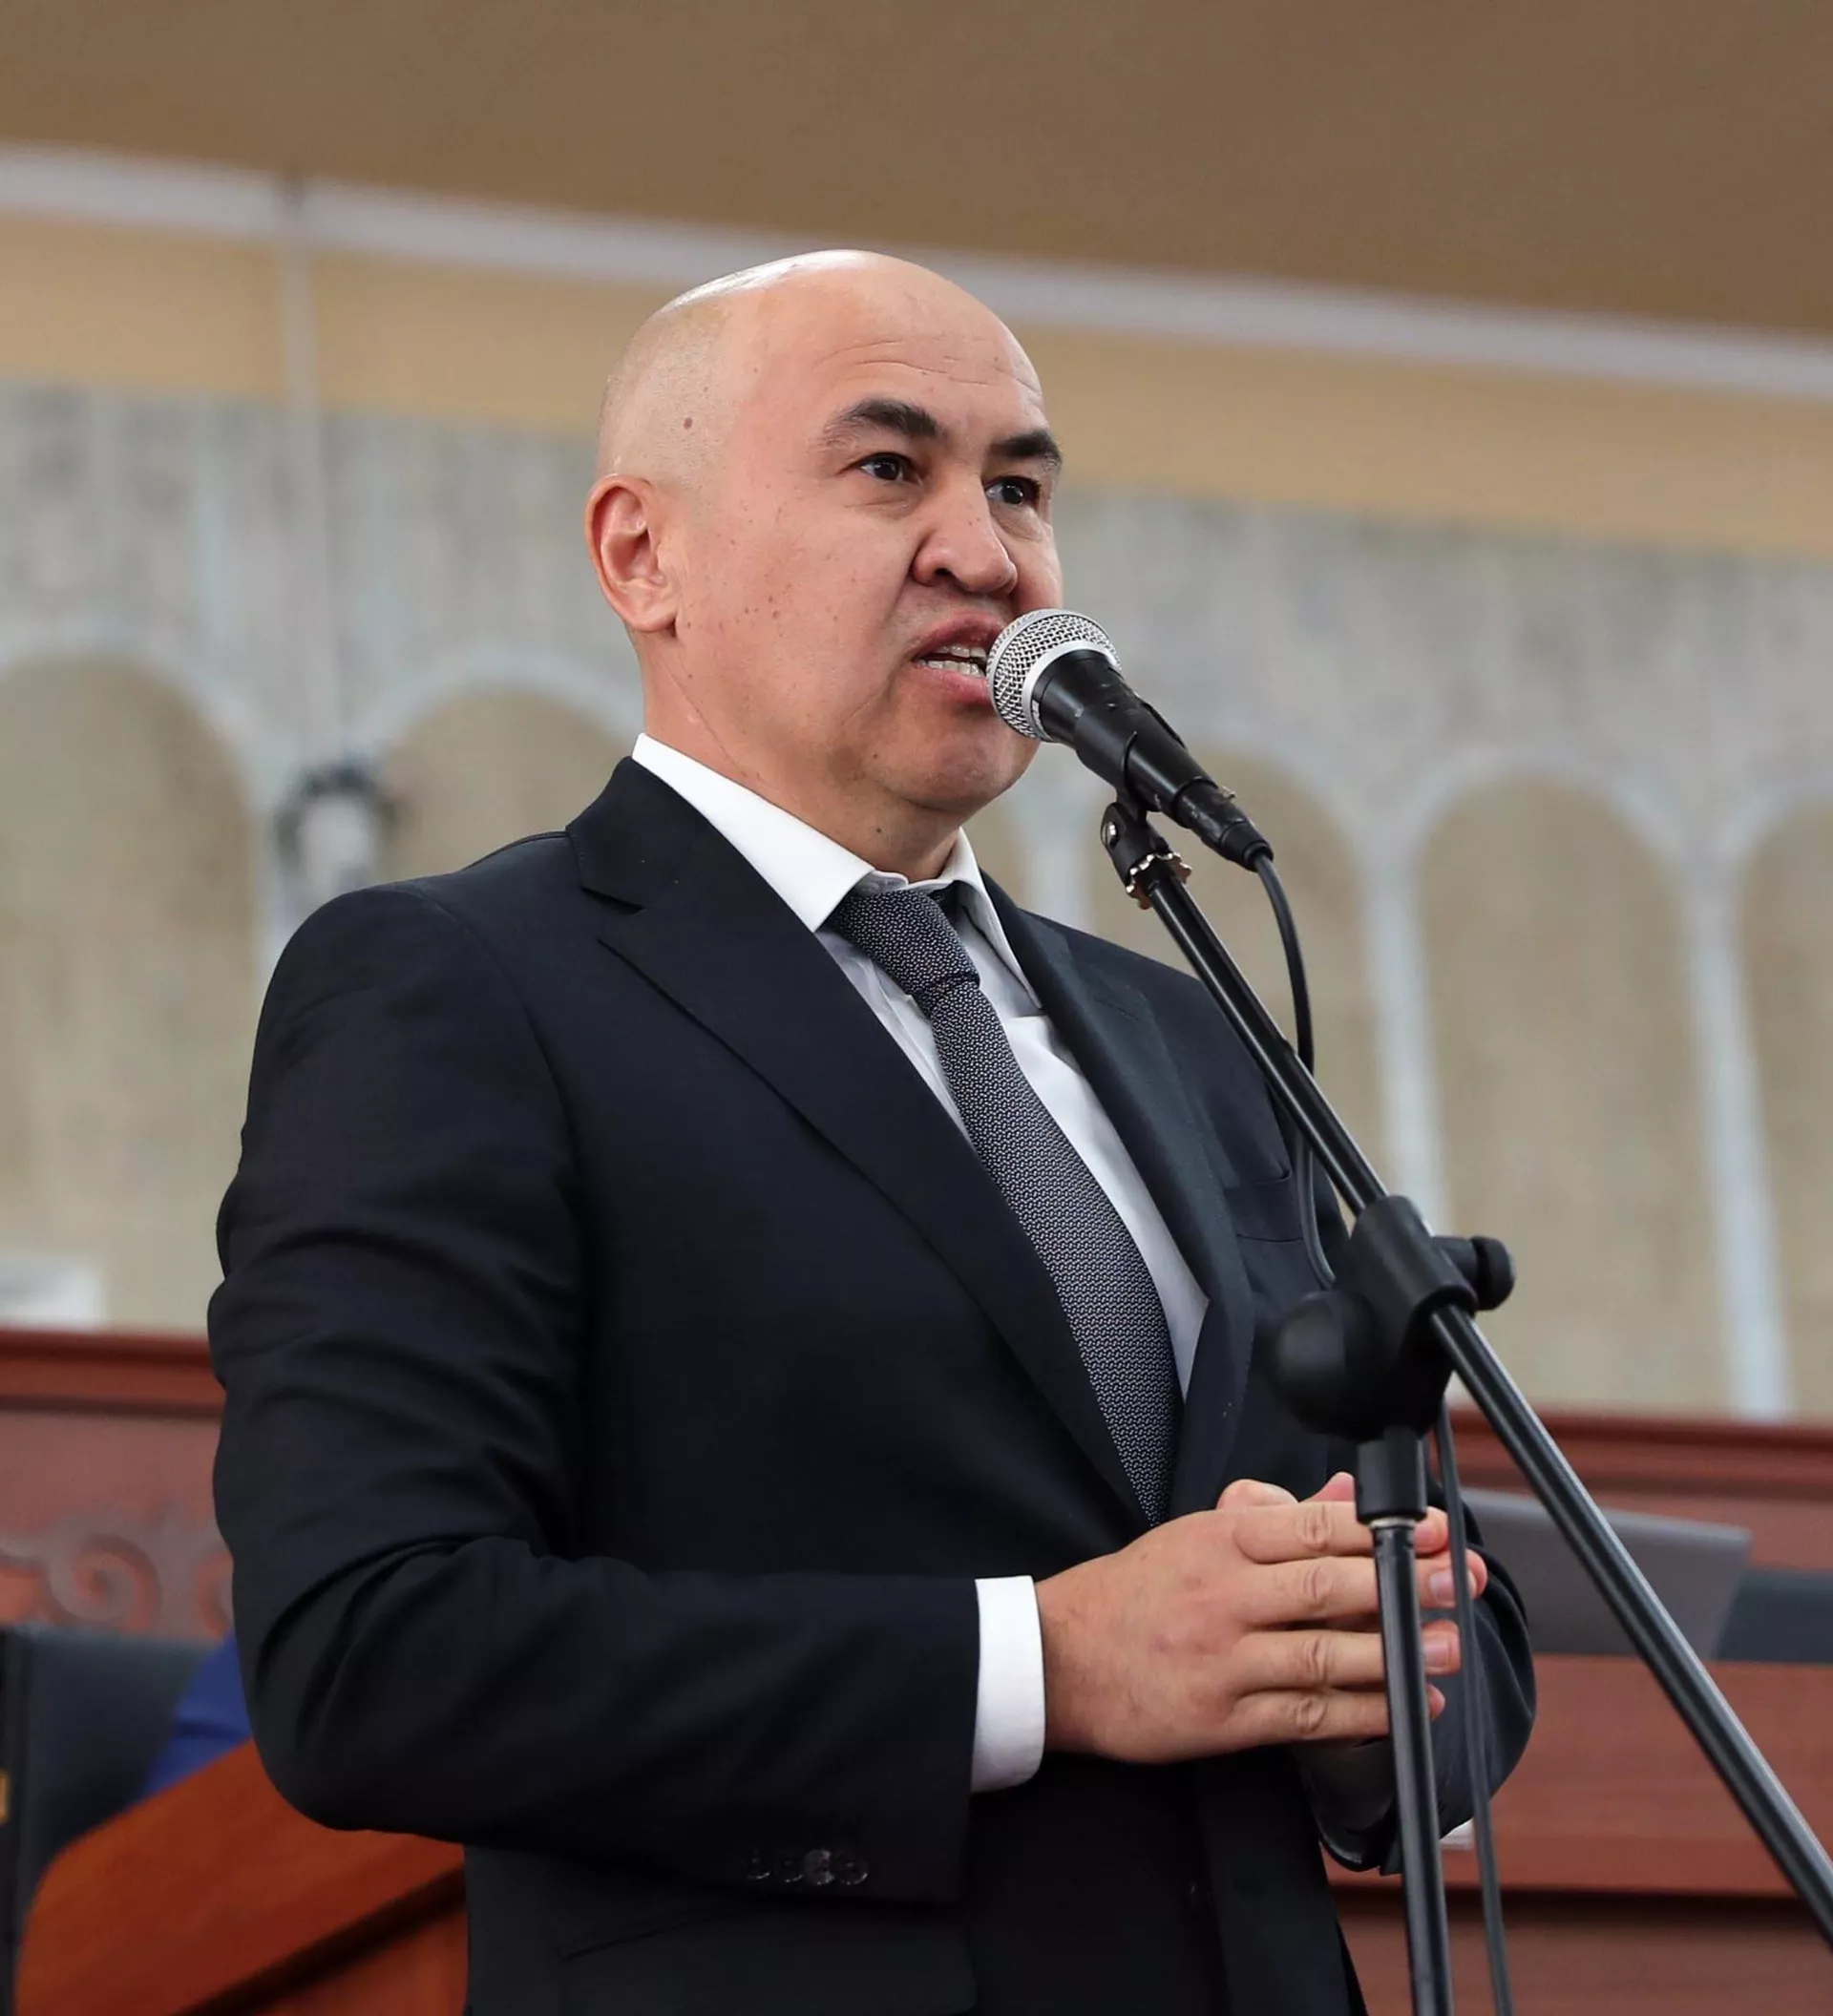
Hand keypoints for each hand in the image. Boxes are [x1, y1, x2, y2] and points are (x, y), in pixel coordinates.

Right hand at [1035, 1472, 1486, 1764]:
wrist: (1062, 1660)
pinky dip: (1361, 1712)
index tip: (1433, 1532)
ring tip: (1446, 1646)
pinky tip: (1404, 1706)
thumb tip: (1344, 1494)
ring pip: (1323, 1655)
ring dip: (1395, 1653)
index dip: (1383, 1530)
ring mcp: (1222, 1660)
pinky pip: (1305, 1715)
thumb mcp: (1196, 1534)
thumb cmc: (1134, 1592)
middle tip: (1459, 1583)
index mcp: (1218, 1540)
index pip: (1315, 1528)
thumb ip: (1273, 1514)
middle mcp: (1222, 1596)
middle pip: (1328, 1587)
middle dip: (1403, 1585)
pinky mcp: (1222, 1718)